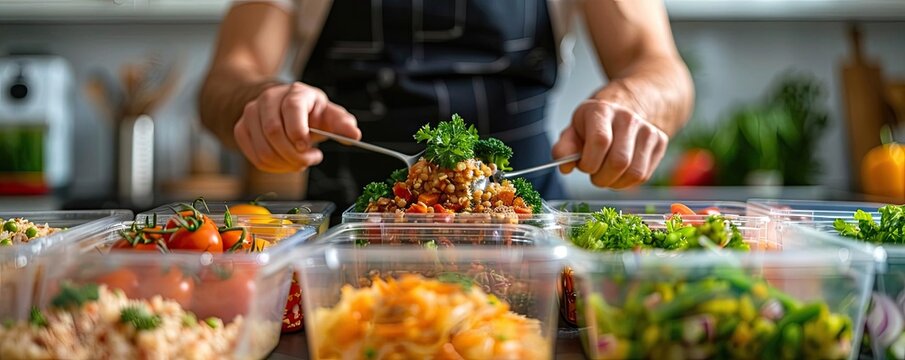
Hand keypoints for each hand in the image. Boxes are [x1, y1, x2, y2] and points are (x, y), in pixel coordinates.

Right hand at [234, 82, 360, 172]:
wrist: (283, 107)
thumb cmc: (309, 113)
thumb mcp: (329, 114)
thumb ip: (343, 124)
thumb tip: (354, 135)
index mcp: (295, 93)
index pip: (292, 108)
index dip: (298, 130)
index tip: (306, 147)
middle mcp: (270, 99)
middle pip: (274, 131)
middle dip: (293, 154)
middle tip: (309, 159)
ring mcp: (252, 113)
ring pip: (263, 148)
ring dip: (284, 163)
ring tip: (299, 161)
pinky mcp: (242, 128)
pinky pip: (254, 156)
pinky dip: (272, 167)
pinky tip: (284, 162)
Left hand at [551, 99, 667, 188]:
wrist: (624, 108)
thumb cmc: (594, 125)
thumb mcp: (573, 131)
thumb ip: (563, 149)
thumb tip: (565, 166)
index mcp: (602, 110)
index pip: (600, 141)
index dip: (589, 163)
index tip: (584, 166)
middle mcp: (628, 117)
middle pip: (619, 161)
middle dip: (601, 177)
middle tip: (594, 174)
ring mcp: (648, 129)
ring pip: (634, 172)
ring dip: (615, 182)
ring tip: (606, 174)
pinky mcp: (661, 141)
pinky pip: (644, 175)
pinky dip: (628, 182)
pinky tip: (619, 173)